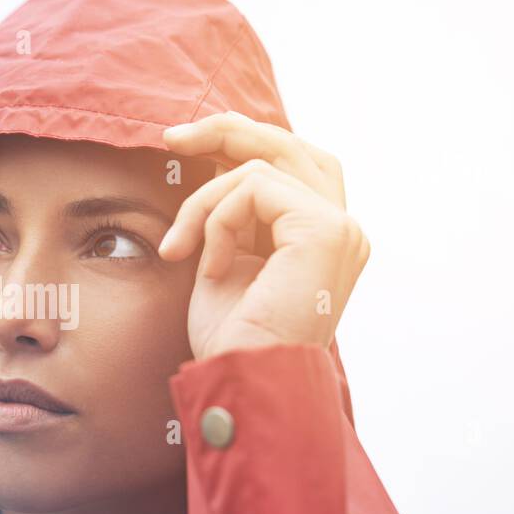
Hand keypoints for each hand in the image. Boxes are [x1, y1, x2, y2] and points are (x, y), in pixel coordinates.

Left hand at [158, 111, 369, 359]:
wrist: (243, 382)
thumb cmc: (230, 339)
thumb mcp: (226, 259)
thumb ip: (233, 213)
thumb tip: (212, 156)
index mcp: (323, 237)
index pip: (290, 164)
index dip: (241, 143)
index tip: (182, 145)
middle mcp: (342, 228)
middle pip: (288, 145)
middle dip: (226, 131)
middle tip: (171, 138)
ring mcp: (340, 227)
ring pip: (260, 165)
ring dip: (203, 201)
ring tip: (180, 248)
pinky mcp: (324, 230)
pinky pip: (253, 188)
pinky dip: (216, 220)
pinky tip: (211, 269)